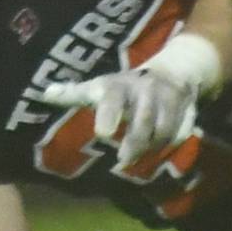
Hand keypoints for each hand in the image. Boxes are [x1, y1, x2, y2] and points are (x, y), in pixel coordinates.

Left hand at [39, 31, 222, 165]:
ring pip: (163, 129)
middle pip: (142, 120)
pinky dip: (171, 142)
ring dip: (152, 146)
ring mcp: (168, 98)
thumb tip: (45, 93)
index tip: (103, 132)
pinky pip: (180, 133)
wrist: (174, 71)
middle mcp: (145, 89)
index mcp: (119, 86)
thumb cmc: (124, 88)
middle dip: (135, 142)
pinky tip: (163, 144)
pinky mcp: (186, 108)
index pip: (112, 98)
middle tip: (124, 160)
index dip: (109, 113)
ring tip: (141, 153)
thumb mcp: (99, 86)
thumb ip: (73, 93)